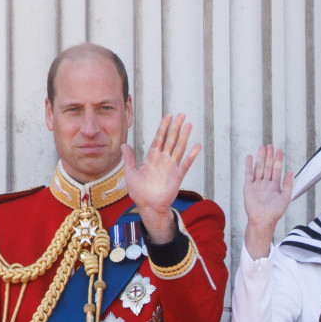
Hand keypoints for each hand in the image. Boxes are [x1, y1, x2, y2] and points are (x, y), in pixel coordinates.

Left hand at [122, 113, 201, 242]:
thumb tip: (123, 144)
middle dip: (176, 127)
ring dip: (184, 136)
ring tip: (189, 124)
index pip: (159, 138)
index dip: (163, 127)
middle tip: (182, 115)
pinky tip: (196, 146)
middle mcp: (163, 160)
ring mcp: (171, 167)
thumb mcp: (130, 173)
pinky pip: (185, 164)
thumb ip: (129, 158)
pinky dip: (191, 156)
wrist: (148, 207)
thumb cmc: (139, 192)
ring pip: (179, 148)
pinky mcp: (177, 176)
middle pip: (171, 140)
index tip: (168, 116)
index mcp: (152, 158)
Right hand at [243, 144, 292, 259]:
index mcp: (274, 186)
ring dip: (260, 158)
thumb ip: (288, 184)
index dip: (278, 160)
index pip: (276, 170)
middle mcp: (265, 184)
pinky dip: (249, 165)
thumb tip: (290, 172)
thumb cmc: (275, 212)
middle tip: (270, 145)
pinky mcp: (248, 187)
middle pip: (267, 166)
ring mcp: (257, 185)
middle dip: (269, 156)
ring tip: (262, 147)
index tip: (279, 150)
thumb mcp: (286, 197)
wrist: (263, 219)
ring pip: (259, 168)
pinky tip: (250, 157)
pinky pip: (249, 174)